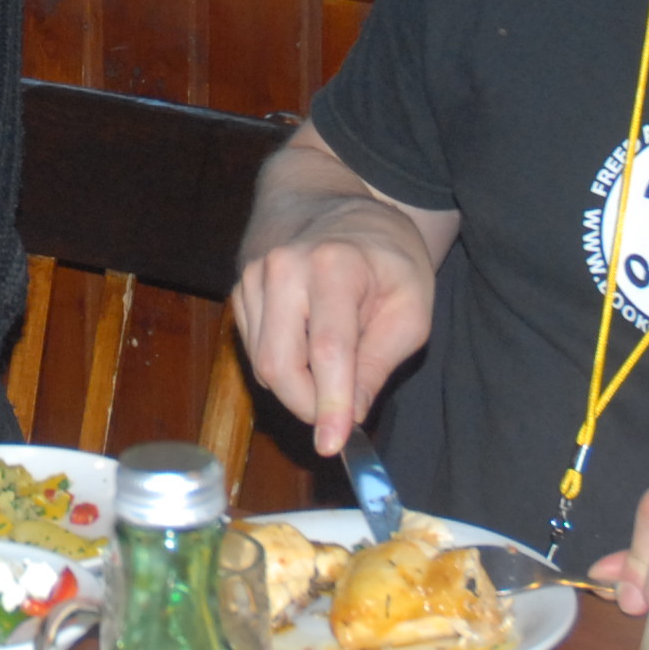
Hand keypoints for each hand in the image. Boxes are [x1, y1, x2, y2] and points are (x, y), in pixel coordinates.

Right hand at [227, 217, 435, 455]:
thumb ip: (380, 362)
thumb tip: (349, 415)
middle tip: (340, 418)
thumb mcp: (410, 307)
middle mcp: (282, 267)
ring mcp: (252, 277)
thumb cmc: (384, 257)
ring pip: (263, 364)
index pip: (328, 349)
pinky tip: (308, 347)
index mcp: (334, 265)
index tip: (334, 445)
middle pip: (280, 363)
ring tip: (333, 369)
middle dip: (309, 406)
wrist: (335, 204)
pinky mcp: (237, 291)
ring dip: (298, 387)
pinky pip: (254, 351)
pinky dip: (282, 366)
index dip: (330, 403)